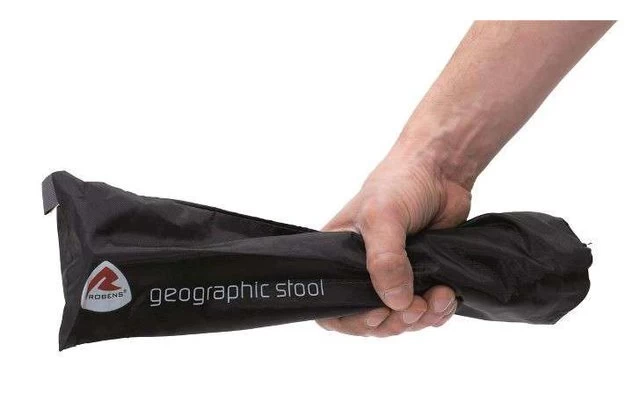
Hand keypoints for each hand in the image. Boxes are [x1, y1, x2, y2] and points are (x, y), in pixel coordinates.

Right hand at [316, 147, 469, 336]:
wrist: (442, 171)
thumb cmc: (400, 183)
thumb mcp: (382, 217)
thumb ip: (384, 261)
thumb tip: (396, 303)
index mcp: (338, 256)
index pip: (331, 304)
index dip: (351, 319)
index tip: (378, 314)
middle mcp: (362, 271)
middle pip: (369, 319)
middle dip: (394, 322)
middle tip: (414, 309)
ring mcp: (393, 276)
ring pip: (400, 319)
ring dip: (421, 318)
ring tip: (439, 298)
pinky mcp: (420, 278)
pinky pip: (426, 311)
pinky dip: (438, 311)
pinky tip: (447, 296)